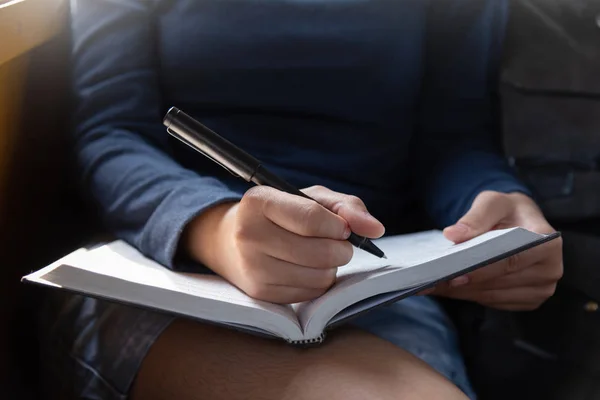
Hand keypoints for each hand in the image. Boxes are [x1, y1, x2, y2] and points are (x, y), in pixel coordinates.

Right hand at [184, 185, 384, 303]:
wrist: (230, 241)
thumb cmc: (279, 214)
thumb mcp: (308, 198)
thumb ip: (346, 207)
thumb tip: (376, 229)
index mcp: (259, 201)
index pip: (312, 219)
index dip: (338, 226)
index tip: (342, 227)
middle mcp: (250, 234)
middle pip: (320, 252)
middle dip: (341, 249)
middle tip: (337, 243)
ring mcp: (253, 267)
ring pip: (318, 277)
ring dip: (330, 267)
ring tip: (318, 255)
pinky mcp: (260, 293)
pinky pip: (309, 294)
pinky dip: (318, 283)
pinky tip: (306, 270)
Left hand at [426, 191, 562, 310]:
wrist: (520, 223)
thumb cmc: (507, 211)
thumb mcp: (493, 202)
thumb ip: (475, 216)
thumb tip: (453, 234)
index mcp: (547, 242)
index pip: (511, 260)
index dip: (482, 269)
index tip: (453, 274)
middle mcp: (551, 269)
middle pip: (500, 282)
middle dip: (464, 282)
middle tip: (431, 280)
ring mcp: (541, 289)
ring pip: (493, 295)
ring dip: (461, 292)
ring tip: (433, 284)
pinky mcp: (528, 300)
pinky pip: (493, 302)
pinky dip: (469, 295)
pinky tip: (448, 288)